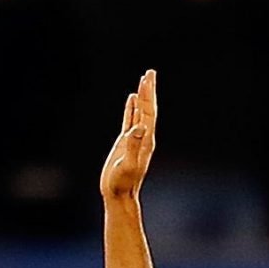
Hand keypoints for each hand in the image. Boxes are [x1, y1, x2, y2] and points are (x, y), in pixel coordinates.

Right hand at [100, 68, 156, 201]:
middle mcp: (143, 136)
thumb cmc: (123, 183)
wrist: (119, 195)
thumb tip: (140, 128)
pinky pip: (129, 120)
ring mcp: (135, 138)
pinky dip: (131, 108)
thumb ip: (134, 146)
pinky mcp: (125, 142)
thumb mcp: (128, 165)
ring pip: (139, 112)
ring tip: (143, 81)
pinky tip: (130, 100)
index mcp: (146, 139)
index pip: (148, 112)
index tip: (148, 79)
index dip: (148, 95)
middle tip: (149, 73)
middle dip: (148, 90)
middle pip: (146, 108)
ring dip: (141, 96)